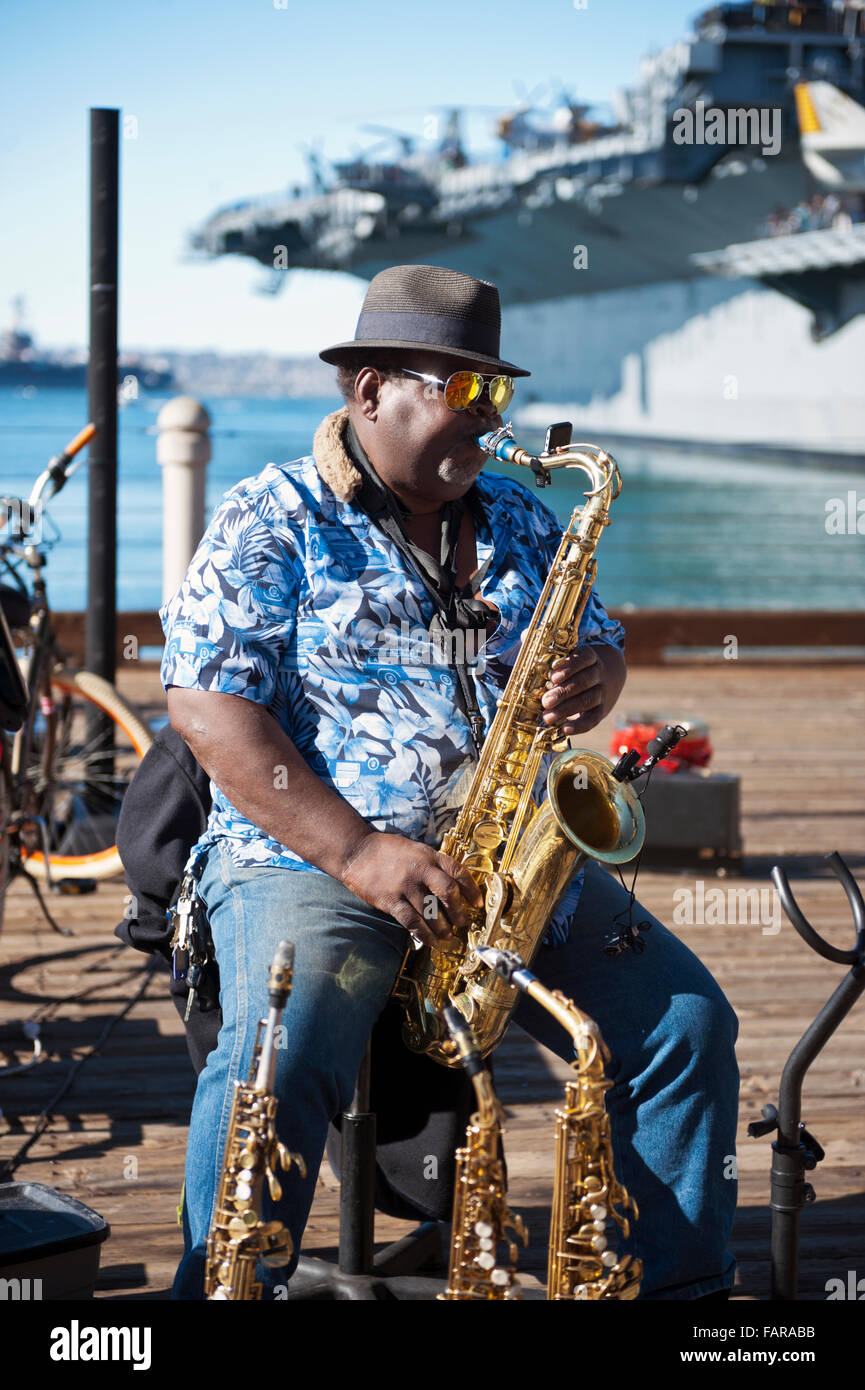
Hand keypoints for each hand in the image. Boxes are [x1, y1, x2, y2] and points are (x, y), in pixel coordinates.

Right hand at [338, 831, 483, 948]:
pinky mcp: (391, 900)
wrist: (356, 852)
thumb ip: (433, 864)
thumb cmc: (387, 851)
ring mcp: (405, 886)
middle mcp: (420, 870)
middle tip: (463, 923)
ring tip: (448, 935)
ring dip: (443, 927)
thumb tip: (452, 886)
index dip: (472, 889)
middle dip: (459, 911)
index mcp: (429, 856)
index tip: (477, 903)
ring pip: (432, 911)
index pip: (458, 871)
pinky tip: (431, 941)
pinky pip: (412, 921)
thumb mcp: (415, 850)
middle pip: (448, 892)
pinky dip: (424, 934)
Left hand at [519, 634, 606, 737]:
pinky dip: (580, 726)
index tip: (552, 676)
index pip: (583, 658)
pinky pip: (593, 719)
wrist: (609, 675)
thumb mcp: (567, 652)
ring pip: (588, 701)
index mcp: (589, 656)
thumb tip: (525, 635)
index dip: (569, 667)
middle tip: (544, 701)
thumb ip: (545, 644)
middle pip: (584, 681)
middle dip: (563, 692)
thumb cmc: (577, 664)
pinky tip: (565, 729)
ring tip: (547, 717)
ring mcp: (602, 692)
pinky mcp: (602, 710)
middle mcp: (598, 673)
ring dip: (567, 710)